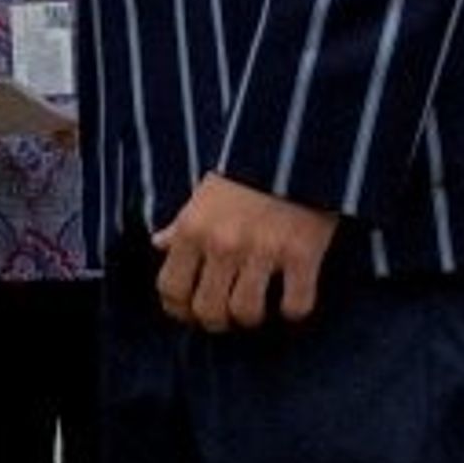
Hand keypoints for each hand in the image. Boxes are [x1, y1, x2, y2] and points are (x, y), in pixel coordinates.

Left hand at [154, 174, 336, 331]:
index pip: (171, 289)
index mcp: (194, 228)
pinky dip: (293, 308)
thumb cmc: (248, 168)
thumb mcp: (205, 192)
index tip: (191, 311)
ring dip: (253, 316)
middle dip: (217, 320)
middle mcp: (224, 243)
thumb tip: (160, 243)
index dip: (179, 309)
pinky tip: (291, 294)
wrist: (299, 142)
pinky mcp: (303, 253)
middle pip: (208, 311)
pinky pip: (294, 305)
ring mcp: (264, 250)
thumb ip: (182, 224)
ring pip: (247, 313)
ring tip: (260, 302)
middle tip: (228, 312)